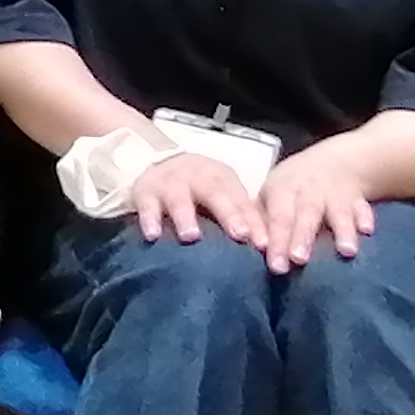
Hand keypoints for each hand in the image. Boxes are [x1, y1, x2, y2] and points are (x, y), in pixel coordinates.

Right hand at [126, 149, 265, 249]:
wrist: (159, 164)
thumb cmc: (201, 190)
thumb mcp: (224, 197)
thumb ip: (245, 220)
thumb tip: (270, 249)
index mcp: (222, 179)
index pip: (241, 200)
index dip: (253, 221)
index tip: (263, 244)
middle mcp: (197, 177)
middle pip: (214, 193)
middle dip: (228, 214)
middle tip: (240, 234)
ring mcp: (169, 184)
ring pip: (178, 199)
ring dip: (185, 217)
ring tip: (191, 236)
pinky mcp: (144, 193)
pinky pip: (146, 206)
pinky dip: (149, 219)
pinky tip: (153, 235)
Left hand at [257, 144, 374, 271]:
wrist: (334, 162)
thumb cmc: (293, 189)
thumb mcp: (272, 196)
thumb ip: (261, 221)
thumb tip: (248, 248)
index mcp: (283, 190)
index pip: (278, 217)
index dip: (276, 240)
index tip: (276, 266)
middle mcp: (309, 190)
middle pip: (306, 214)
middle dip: (302, 236)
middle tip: (299, 260)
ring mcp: (335, 194)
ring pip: (338, 211)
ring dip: (342, 230)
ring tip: (346, 251)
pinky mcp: (358, 198)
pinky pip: (363, 207)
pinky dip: (366, 218)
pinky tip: (368, 231)